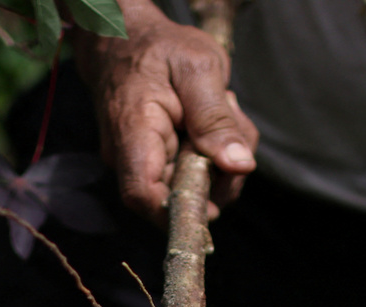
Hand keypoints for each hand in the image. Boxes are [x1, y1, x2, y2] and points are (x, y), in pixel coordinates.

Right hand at [73, 3, 257, 221]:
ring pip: (190, 187)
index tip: (217, 200)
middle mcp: (129, 156)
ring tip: (227, 113)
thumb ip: (216, 118)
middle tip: (235, 129)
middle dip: (219, 177)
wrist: (126, 38)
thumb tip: (239, 165)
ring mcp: (141, 162)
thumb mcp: (197, 68)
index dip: (181, 210)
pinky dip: (213, 154)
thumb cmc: (160, 48)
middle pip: (175, 197)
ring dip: (222, 161)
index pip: (143, 194)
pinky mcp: (157, 161)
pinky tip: (216, 122)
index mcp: (134, 132)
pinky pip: (189, 173)